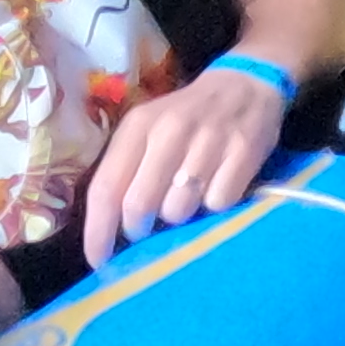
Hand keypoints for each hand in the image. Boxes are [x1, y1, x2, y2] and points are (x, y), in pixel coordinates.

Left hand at [86, 58, 291, 265]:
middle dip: (140, 229)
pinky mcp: (244, 151)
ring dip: (181, 216)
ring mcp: (209, 140)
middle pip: (139, 205)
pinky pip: (218, 203)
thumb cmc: (186, 117)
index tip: (99, 260)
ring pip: (179, 210)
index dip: (98, 231)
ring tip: (187, 197)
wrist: (246, 84)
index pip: (106, 188)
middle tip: (149, 229)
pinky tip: (217, 185)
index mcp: (138, 125)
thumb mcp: (148, 130)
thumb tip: (110, 232)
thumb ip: (127, 171)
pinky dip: (215, 205)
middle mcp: (170, 130)